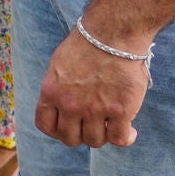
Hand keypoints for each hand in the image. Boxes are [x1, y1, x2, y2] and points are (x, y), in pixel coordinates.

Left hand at [33, 28, 150, 148]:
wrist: (112, 34)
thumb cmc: (87, 44)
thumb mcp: (59, 65)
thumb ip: (59, 88)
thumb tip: (64, 105)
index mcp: (51, 92)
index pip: (45, 125)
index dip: (56, 130)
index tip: (68, 126)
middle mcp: (69, 104)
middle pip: (70, 138)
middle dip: (80, 135)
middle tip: (91, 125)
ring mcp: (94, 110)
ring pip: (94, 141)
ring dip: (103, 136)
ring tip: (111, 125)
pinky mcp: (120, 111)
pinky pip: (119, 138)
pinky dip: (125, 138)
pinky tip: (129, 130)